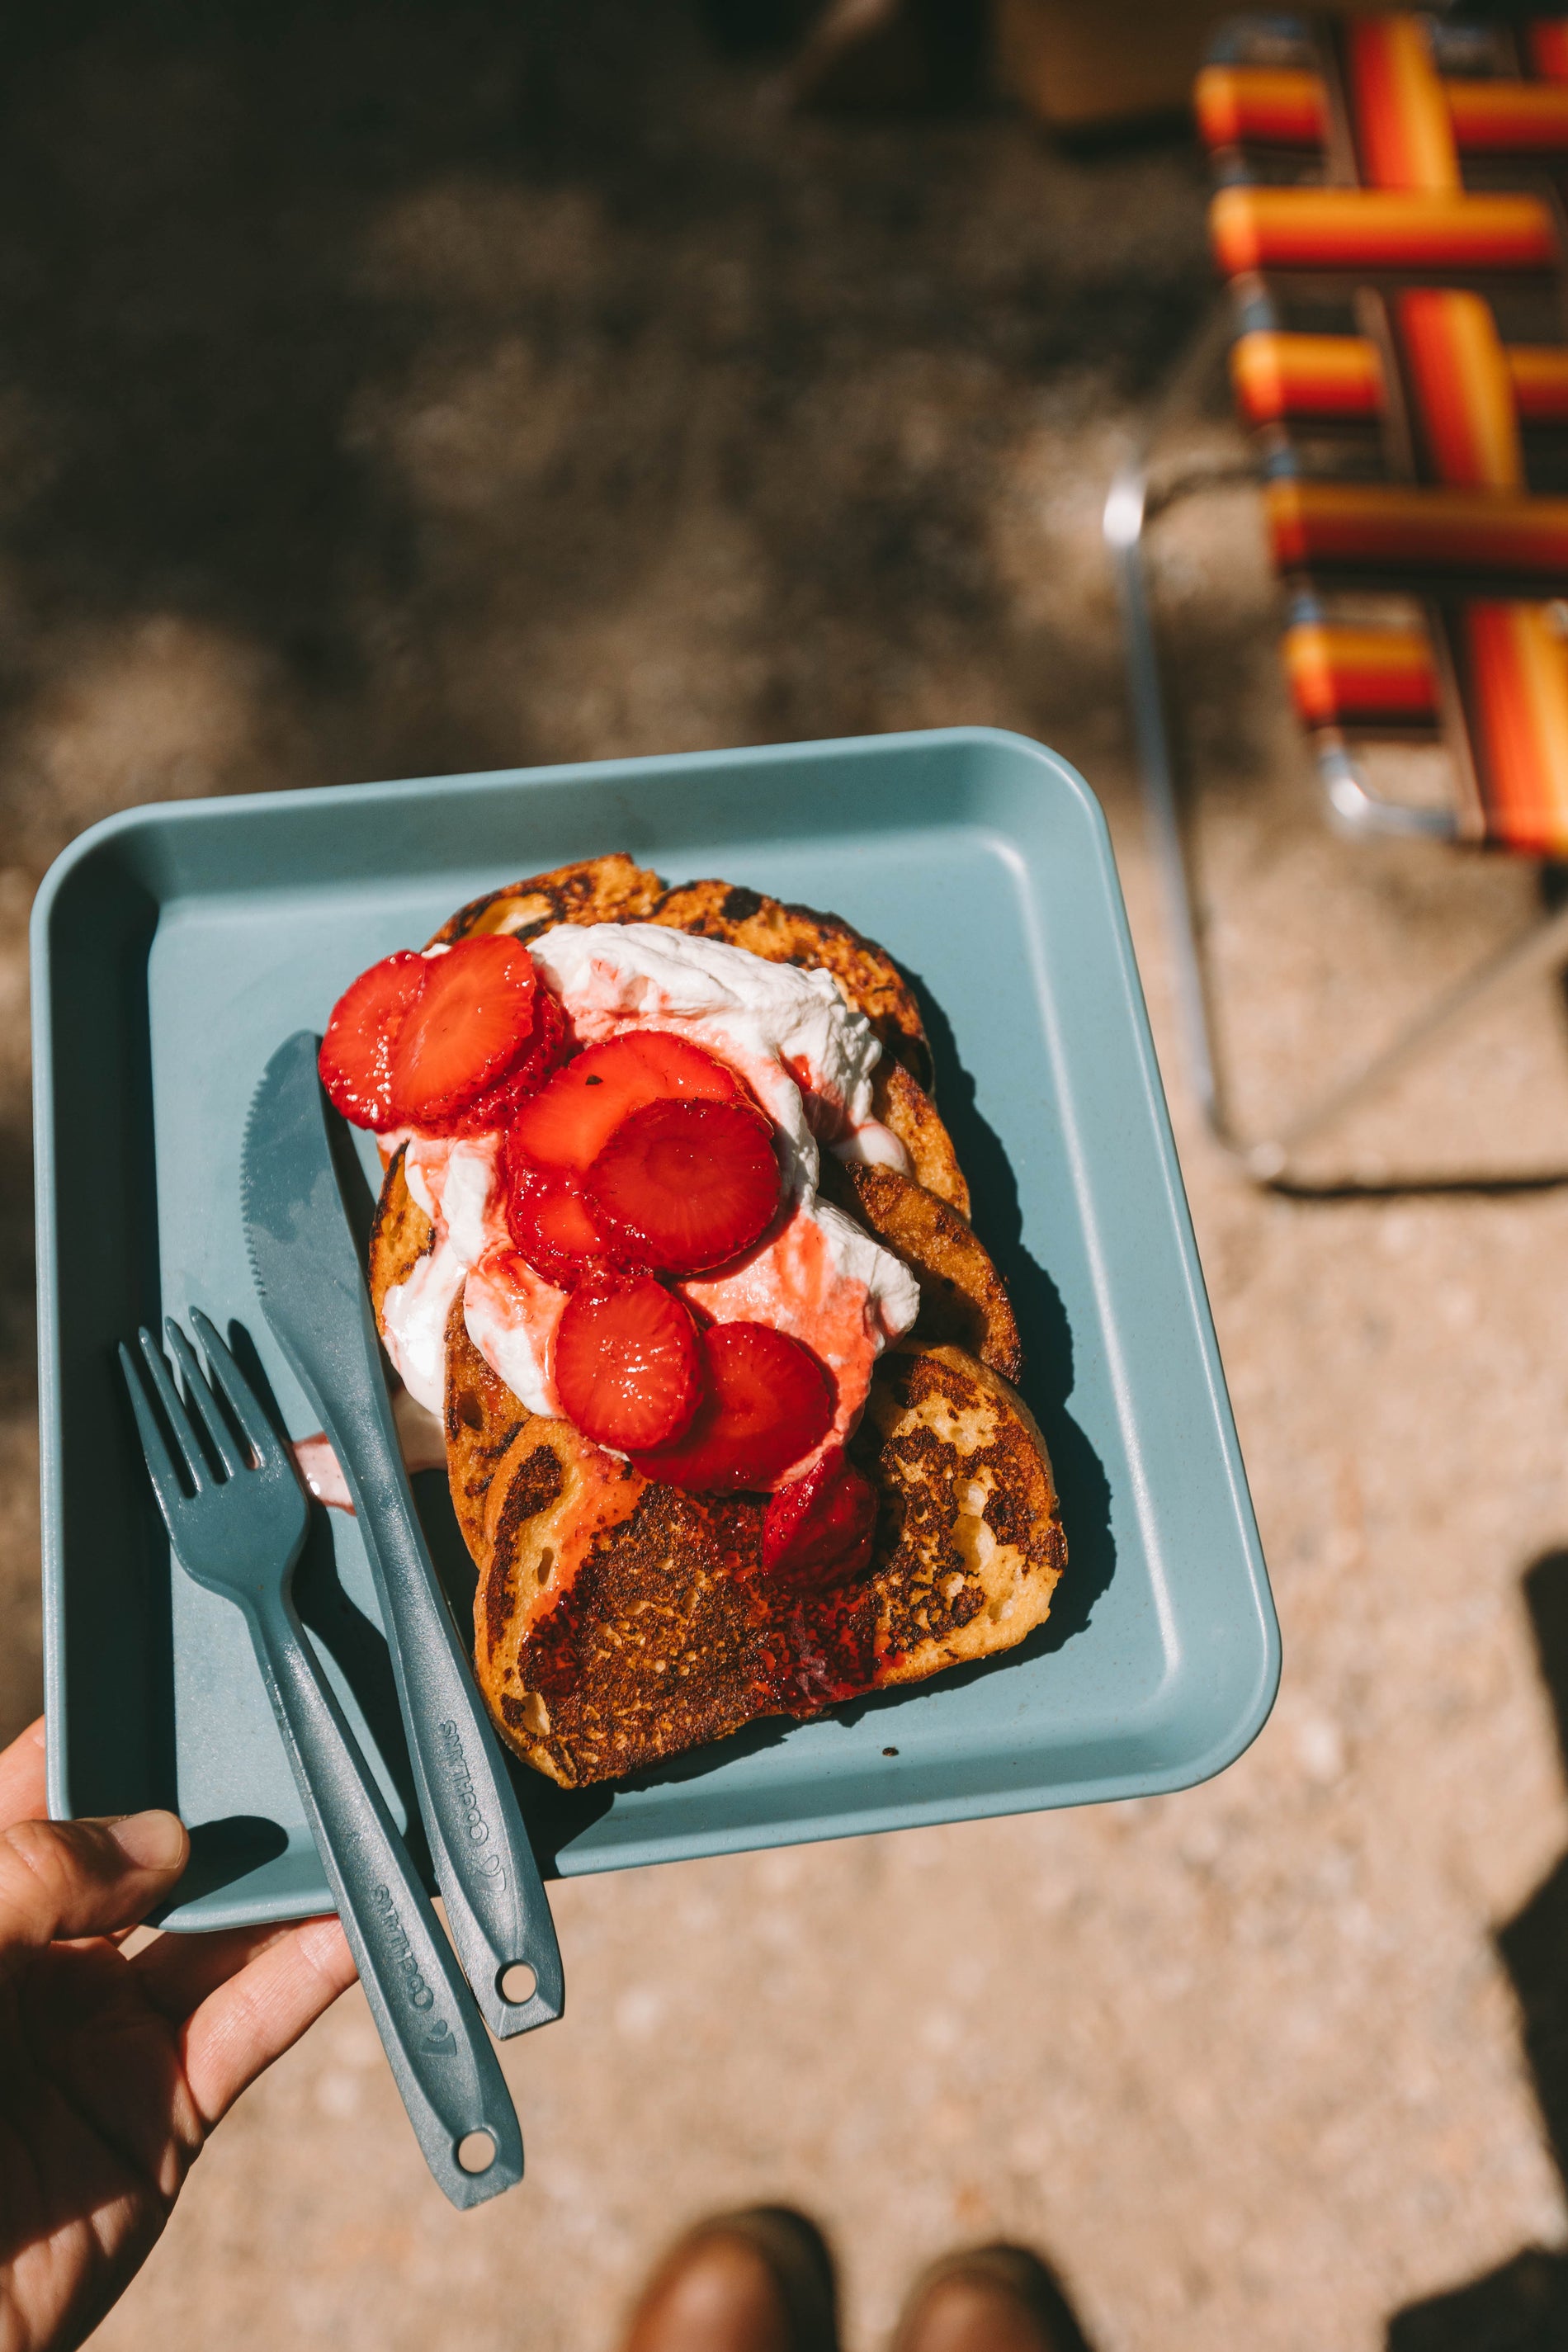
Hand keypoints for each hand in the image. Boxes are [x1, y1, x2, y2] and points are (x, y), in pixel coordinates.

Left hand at [0, 1717, 355, 2351]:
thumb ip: (36, 1868)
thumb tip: (167, 1836)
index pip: (54, 1787)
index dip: (123, 1727)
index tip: (199, 1663)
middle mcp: (41, 1958)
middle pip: (157, 1854)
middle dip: (230, 1796)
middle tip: (311, 1726)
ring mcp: (104, 2038)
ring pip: (220, 1932)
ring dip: (293, 1878)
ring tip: (366, 1807)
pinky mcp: (162, 2121)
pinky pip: (252, 2026)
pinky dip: (315, 1972)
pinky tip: (360, 1918)